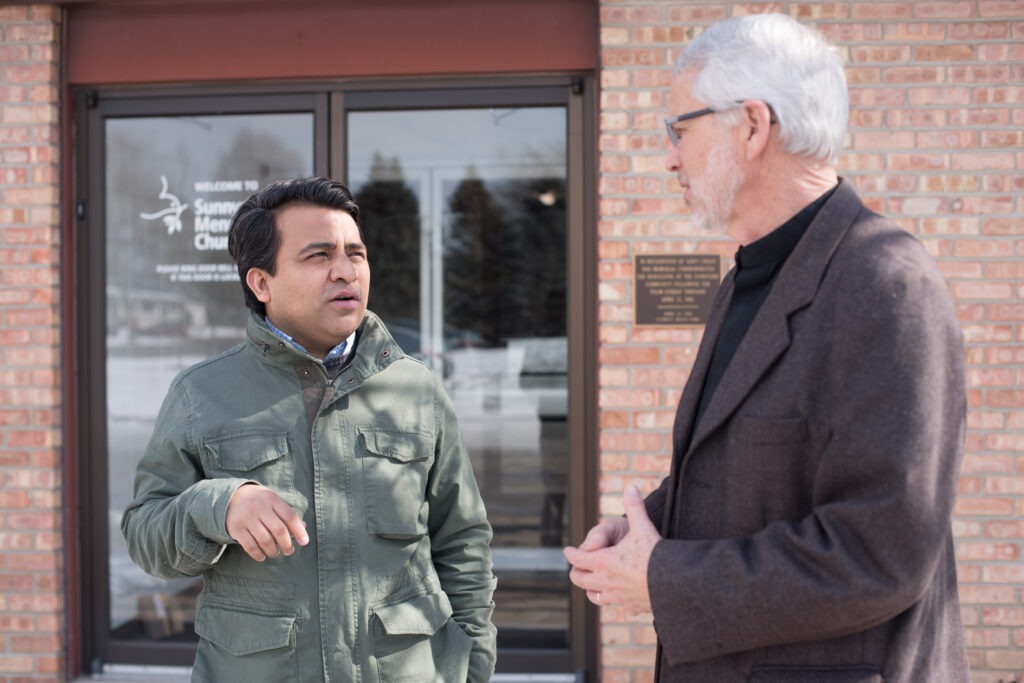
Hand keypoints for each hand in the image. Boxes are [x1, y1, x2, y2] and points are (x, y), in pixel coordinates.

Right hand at [225, 483, 308, 561]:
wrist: (230, 497)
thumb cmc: (258, 502)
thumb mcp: (273, 501)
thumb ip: (287, 513)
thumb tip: (304, 527)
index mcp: (272, 499)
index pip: (290, 516)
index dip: (299, 531)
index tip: (304, 542)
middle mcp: (260, 508)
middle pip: (279, 530)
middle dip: (287, 544)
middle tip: (289, 551)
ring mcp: (247, 518)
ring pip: (265, 540)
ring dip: (273, 551)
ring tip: (275, 553)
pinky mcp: (236, 529)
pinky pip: (250, 546)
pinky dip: (258, 554)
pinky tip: (262, 556)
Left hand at [563, 485, 659, 615]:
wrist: (675, 584)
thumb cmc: (656, 555)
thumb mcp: (643, 527)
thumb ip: (635, 507)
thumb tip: (631, 487)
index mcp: (603, 562)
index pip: (578, 559)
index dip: (571, 553)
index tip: (568, 551)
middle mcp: (606, 582)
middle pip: (580, 580)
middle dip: (577, 572)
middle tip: (576, 566)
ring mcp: (617, 598)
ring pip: (594, 596)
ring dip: (591, 589)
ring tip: (593, 583)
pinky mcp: (631, 607)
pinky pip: (616, 606)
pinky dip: (613, 601)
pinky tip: (618, 597)